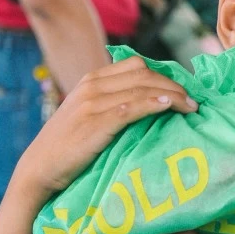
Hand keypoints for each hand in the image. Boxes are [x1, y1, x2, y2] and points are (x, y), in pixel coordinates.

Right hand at [13, 55, 197, 198]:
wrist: (40, 168)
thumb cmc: (67, 149)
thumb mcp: (87, 117)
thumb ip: (110, 106)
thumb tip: (145, 108)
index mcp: (91, 80)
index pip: (136, 65)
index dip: (164, 74)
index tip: (183, 90)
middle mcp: (92, 85)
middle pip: (144, 73)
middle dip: (174, 84)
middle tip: (194, 101)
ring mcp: (93, 102)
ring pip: (142, 88)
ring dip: (172, 95)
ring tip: (191, 108)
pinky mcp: (96, 122)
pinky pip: (132, 107)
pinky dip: (154, 104)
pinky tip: (170, 107)